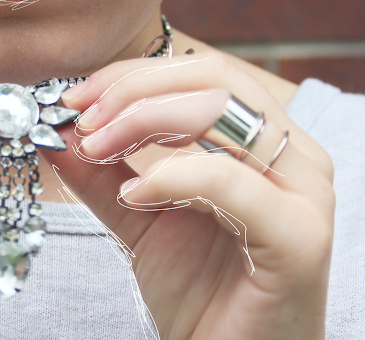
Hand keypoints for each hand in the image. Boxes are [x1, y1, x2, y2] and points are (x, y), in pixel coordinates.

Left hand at [41, 51, 334, 339]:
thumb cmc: (198, 291)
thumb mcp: (138, 218)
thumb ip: (104, 172)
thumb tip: (61, 130)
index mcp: (263, 142)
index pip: (201, 73)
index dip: (132, 76)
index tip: (75, 99)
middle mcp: (293, 154)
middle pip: (212, 79)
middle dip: (132, 91)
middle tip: (81, 119)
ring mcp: (303, 192)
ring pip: (220, 112)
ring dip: (141, 122)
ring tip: (95, 149)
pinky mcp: (300, 236)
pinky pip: (225, 179)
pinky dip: (169, 177)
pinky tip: (133, 197)